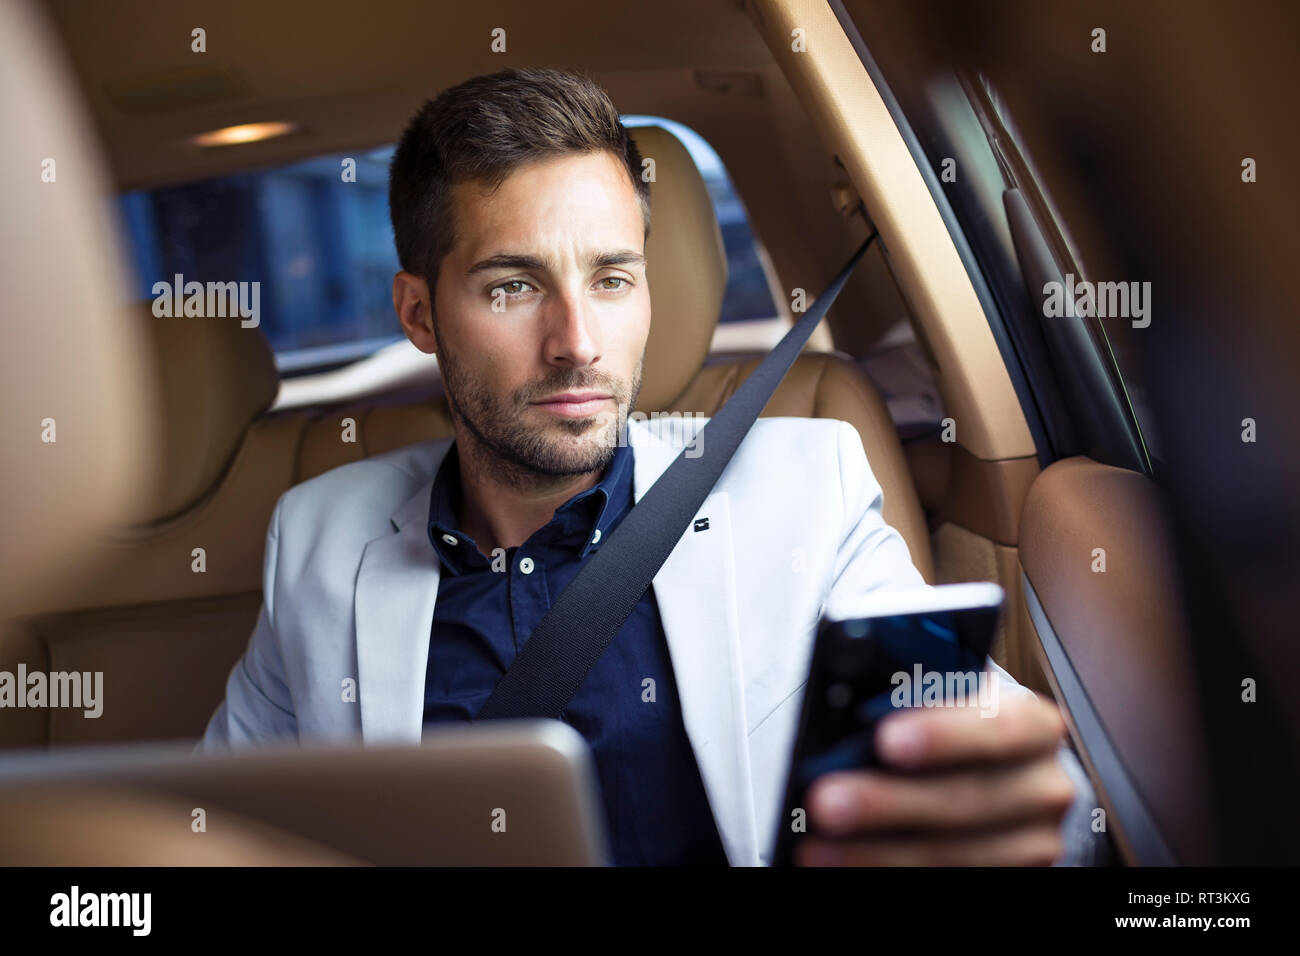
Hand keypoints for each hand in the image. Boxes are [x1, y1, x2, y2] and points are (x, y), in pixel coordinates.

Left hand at [794, 690, 1074, 865]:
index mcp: (1032, 725)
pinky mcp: (1013, 877)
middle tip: (826, 802)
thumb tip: (847, 714)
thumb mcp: (947, 698)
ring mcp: (1031, 842)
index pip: (997, 726)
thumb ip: (913, 699)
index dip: (942, 735)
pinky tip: (848, 866)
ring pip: (953, 855)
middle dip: (888, 803)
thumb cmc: (955, 724)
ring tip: (819, 847)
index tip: (886, 740)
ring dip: (877, 852)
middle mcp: (1041, 787)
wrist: (993, 770)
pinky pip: (949, 881)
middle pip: (966, 800)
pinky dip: (890, 873)